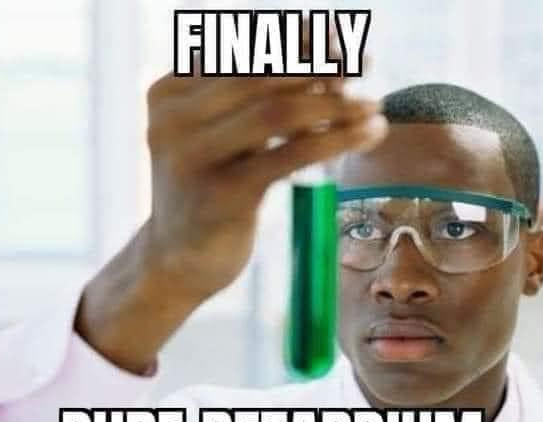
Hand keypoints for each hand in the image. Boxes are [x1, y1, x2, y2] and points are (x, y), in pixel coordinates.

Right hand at [75, 38, 387, 374]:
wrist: (176, 261)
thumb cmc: (209, 193)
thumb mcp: (224, 138)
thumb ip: (259, 101)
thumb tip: (331, 62)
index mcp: (169, 92)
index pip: (242, 52)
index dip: (296, 41)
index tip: (340, 40)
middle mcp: (173, 118)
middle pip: (262, 74)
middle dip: (321, 65)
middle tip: (366, 62)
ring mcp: (192, 156)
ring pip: (278, 111)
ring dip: (336, 103)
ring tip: (373, 106)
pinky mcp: (220, 195)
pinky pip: (290, 155)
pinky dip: (337, 138)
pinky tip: (369, 133)